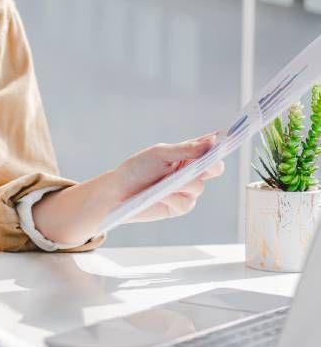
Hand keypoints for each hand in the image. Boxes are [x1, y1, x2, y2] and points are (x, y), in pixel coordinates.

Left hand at [30, 132, 224, 245]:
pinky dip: (172, 197)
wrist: (118, 193)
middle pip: (214, 168)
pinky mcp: (180, 207)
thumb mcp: (161, 154)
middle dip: (208, 166)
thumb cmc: (137, 168)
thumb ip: (186, 149)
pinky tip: (160, 195)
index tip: (228, 139)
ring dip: (182, 184)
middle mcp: (191, 172)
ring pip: (199, 186)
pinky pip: (186, 202)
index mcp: (187, 154)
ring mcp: (187, 191)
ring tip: (163, 182)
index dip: (221, 145)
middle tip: (201, 164)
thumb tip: (212, 141)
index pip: (210, 148)